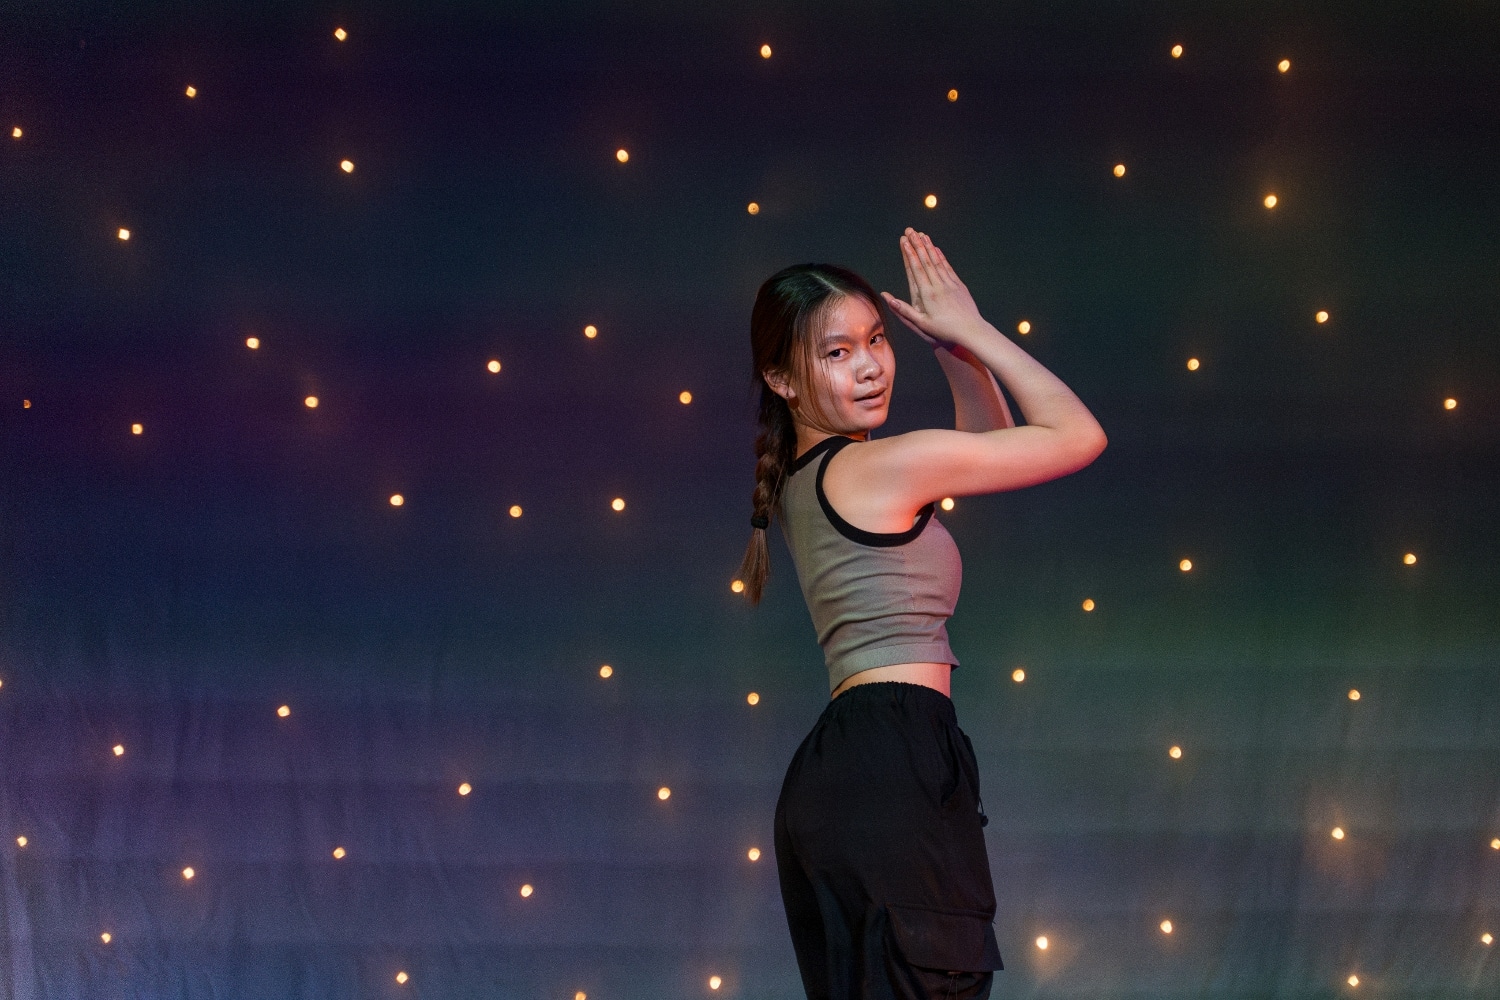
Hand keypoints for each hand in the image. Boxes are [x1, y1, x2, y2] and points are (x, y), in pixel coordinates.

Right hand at [880, 228, 985, 350]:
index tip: (904, 241)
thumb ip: (904, 310)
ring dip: (928, 246)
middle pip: (926, 261)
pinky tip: (936, 249)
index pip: (916, 269)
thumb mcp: (921, 324)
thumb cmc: (944, 330)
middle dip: (917, 244)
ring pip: (937, 261)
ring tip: (921, 234)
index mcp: (927, 294)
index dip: (910, 253)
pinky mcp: (958, 285)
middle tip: (910, 231)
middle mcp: (938, 285)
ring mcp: (950, 283)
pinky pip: (948, 267)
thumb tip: (887, 298)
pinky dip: (941, 257)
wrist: (970, 330)